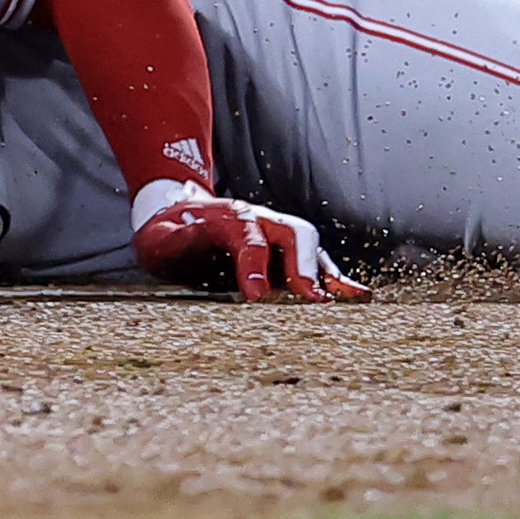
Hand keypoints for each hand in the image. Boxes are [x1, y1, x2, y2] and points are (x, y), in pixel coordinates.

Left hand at [132, 179, 365, 300]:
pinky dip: (335, 280)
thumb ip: (178, 239)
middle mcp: (262, 221)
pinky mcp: (287, 256)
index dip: (253, 265)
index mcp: (228, 217)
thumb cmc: (169, 235)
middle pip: (292, 234)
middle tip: (312, 300)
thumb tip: (188, 234)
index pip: (247, 237)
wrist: (177, 217)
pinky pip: (316, 264)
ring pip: (311, 248)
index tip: (257, 296)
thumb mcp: (161, 238)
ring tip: (349, 302)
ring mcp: (278, 236)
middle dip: (304, 265)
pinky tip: (358, 299)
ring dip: (328, 274)